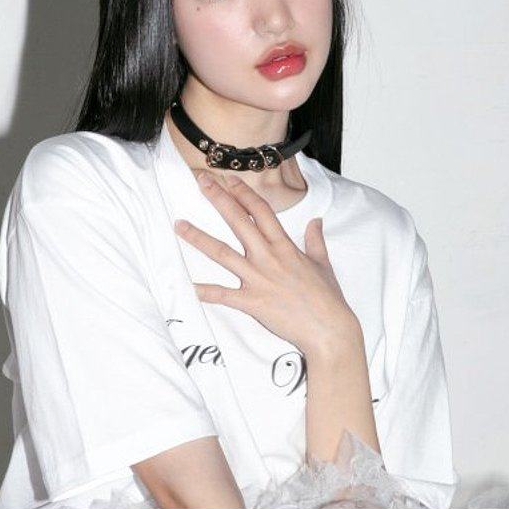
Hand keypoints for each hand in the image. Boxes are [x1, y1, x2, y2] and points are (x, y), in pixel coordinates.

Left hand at [173, 169, 359, 358]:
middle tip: (201, 181)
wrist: (328, 329)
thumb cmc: (327, 298)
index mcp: (284, 246)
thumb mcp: (323, 264)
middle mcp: (267, 257)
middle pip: (238, 221)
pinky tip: (187, 285)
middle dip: (218, 199)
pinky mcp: (251, 302)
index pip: (260, 211)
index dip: (243, 192)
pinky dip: (204, 291)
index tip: (229, 179)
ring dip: (198, 238)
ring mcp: (257, 279)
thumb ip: (315, 240)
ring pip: (222, 253)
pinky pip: (223, 295)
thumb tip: (316, 221)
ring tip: (179, 224)